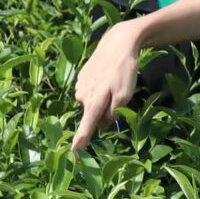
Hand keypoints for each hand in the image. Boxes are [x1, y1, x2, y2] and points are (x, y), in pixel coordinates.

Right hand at [71, 22, 143, 152]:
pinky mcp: (81, 77)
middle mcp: (82, 96)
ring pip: (90, 102)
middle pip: (91, 115)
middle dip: (102, 113)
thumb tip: (103, 124)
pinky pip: (89, 92)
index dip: (80, 142)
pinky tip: (106, 77)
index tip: (74, 156)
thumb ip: (113, 113)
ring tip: (113, 83)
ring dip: (100, 99)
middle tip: (118, 97)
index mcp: (94, 102)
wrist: (117, 42)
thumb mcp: (125, 94)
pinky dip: (97, 89)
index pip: (86, 127)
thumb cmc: (124, 70)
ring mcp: (80, 86)